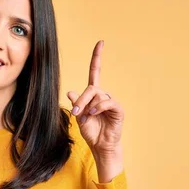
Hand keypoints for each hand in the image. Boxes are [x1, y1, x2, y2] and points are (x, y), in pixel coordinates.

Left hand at [67, 40, 124, 157]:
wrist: (100, 145)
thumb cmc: (91, 132)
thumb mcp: (79, 117)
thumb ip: (77, 104)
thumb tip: (71, 91)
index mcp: (93, 95)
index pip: (96, 72)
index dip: (97, 57)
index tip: (101, 42)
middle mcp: (103, 95)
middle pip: (91, 87)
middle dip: (81, 99)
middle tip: (76, 112)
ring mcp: (111, 102)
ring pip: (97, 95)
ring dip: (88, 105)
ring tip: (86, 117)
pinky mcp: (118, 109)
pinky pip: (107, 102)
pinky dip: (98, 107)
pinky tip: (94, 114)